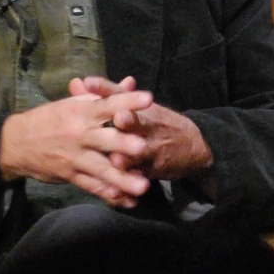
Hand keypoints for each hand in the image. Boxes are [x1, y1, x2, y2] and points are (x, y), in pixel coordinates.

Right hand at [0, 88, 154, 207]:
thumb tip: (131, 81)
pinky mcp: (71, 175)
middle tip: (144, 147)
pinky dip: (109, 194)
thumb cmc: (50, 119)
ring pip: (101, 169)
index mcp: (82, 112)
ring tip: (144, 186)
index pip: (107, 105)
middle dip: (124, 144)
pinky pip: (92, 187)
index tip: (149, 99)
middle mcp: (80, 135)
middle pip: (105, 140)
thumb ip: (104, 95)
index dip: (127, 102)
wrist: (15, 144)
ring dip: (122, 179)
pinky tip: (128, 201)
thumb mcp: (73, 103)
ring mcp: (75, 157)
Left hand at [69, 76, 214, 184]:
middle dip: (128, 121)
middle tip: (119, 117)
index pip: (121, 95)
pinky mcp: (153, 169)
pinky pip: (138, 178)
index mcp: (139, 109)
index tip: (90, 82)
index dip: (106, 89)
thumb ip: (107, 95)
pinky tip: (116, 192)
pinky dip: (127, 186)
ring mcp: (151, 148)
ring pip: (138, 153)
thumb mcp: (139, 106)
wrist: (193, 146)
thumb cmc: (158, 123)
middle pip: (135, 122)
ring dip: (127, 157)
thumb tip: (80, 82)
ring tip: (117, 161)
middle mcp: (146, 126)